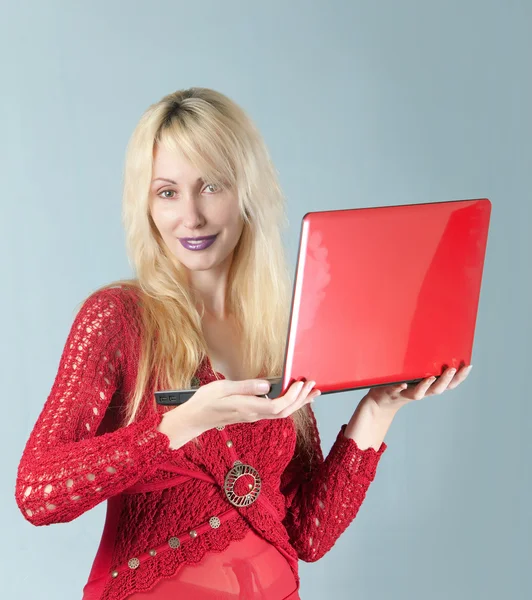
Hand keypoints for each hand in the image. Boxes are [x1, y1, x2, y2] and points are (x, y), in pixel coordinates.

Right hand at [158, 378, 319, 448]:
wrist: (195, 418)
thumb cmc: (205, 401)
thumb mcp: (222, 388)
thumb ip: (245, 387)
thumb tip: (266, 386)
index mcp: (247, 408)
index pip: (277, 406)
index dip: (292, 396)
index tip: (300, 383)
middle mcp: (254, 415)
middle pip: (284, 411)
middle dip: (301, 399)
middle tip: (314, 386)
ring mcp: (254, 416)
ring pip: (282, 413)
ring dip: (298, 403)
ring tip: (311, 393)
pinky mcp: (252, 414)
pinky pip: (275, 411)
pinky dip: (288, 404)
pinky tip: (294, 398)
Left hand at [343, 365, 472, 449]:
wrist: (379, 400)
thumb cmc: (399, 383)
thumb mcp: (413, 372)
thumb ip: (423, 363)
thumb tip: (436, 342)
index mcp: (427, 387)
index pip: (448, 384)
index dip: (459, 378)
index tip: (468, 366)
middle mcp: (419, 392)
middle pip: (436, 390)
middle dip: (446, 380)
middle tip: (454, 369)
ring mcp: (405, 392)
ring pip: (418, 393)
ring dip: (426, 385)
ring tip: (432, 377)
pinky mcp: (391, 391)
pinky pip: (396, 389)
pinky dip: (400, 387)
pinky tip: (403, 383)